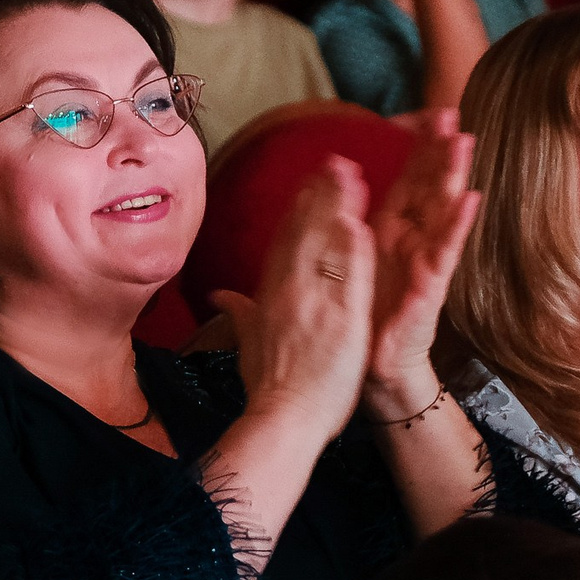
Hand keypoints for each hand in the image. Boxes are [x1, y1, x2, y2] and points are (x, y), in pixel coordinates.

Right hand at [212, 156, 374, 442]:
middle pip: (304, 233)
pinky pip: (347, 280)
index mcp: (271, 294)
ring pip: (326, 247)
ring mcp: (316, 305)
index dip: (298, 208)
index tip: (310, 180)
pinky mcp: (341, 322)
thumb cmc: (269, 387)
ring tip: (350, 174)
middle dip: (319, 194)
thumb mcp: (248, 343)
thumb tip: (219, 296)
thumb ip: (239, 312)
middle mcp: (290, 292)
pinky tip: (360, 223)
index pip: (285, 241)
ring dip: (337, 208)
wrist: (283, 420)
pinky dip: (352, 251)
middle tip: (334, 159)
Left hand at [362, 110, 479, 417]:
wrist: (370, 370)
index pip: (408, 180)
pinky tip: (471, 201)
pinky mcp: (429, 289)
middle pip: (429, 187)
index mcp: (390, 233)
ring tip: (465, 144)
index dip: (418, 147)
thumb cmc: (365, 316)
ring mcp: (424, 264)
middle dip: (440, 150)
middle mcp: (412, 243)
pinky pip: (444, 254)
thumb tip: (331, 190)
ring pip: (442, 212)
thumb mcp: (350, 262)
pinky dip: (457, 227)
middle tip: (452, 112)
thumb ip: (345, 226)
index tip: (428, 112)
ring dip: (453, 177)